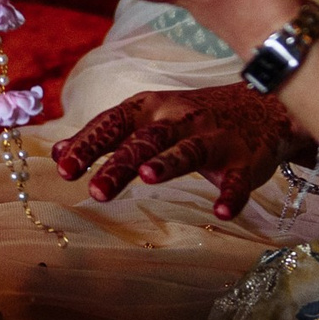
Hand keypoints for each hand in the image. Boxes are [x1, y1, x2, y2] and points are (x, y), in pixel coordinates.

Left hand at [51, 87, 299, 218]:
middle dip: (120, 163)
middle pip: (146, 140)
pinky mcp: (246, 159)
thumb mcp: (146, 118)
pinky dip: (231, 194)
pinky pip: (239, 179)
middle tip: (94, 191)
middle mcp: (179, 119)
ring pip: (188, 150)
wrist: (263, 108)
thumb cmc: (192, 117)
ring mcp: (214, 138)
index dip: (89, 144)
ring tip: (148, 178)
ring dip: (168, 163)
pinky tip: (221, 211)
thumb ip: (104, 135)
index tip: (63, 167)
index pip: (114, 123)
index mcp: (151, 108)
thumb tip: (55, 153)